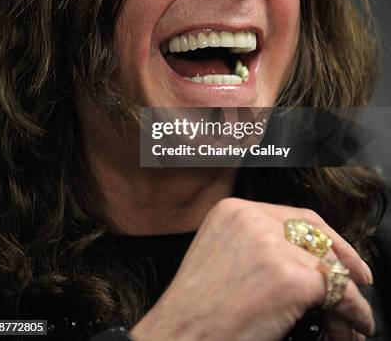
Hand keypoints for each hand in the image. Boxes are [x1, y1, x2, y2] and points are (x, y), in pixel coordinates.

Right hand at [130, 198, 374, 340]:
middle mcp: (253, 219)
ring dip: (346, 292)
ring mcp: (272, 246)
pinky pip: (335, 291)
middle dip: (342, 260)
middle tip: (359, 282)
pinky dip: (351, 309)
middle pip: (315, 234)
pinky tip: (352, 323)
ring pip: (328, 263)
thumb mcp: (221, 257)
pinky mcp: (290, 278)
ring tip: (351, 317)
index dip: (326, 237)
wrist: (179, 337)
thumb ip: (258, 246)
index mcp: (233, 210)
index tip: (343, 256)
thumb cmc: (197, 310)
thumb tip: (305, 262)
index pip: (294, 216)